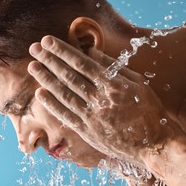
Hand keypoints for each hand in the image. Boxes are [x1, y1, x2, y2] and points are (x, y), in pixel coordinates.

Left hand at [28, 36, 173, 164]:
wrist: (153, 144)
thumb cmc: (148, 111)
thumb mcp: (138, 83)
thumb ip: (113, 68)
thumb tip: (91, 52)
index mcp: (113, 84)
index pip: (81, 63)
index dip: (62, 51)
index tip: (48, 41)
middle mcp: (99, 99)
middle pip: (68, 76)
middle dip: (49, 60)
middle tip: (34, 49)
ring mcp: (91, 116)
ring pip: (64, 94)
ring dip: (46, 79)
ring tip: (32, 67)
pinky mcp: (87, 131)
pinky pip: (65, 115)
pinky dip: (51, 104)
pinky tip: (40, 93)